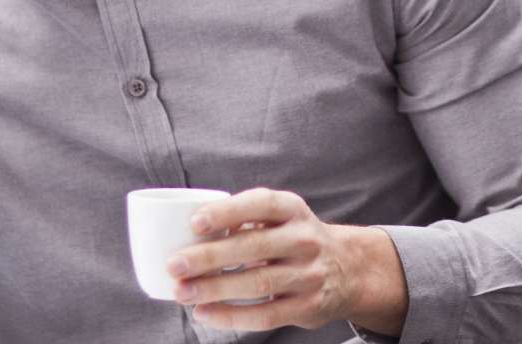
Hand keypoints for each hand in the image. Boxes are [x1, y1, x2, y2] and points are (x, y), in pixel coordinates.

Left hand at [165, 188, 406, 335]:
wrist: (347, 270)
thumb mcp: (280, 217)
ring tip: (182, 292)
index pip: (262, 204)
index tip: (195, 222)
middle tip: (174, 264)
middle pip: (255, 247)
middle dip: (210, 257)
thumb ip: (244, 218)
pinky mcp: (307, 307)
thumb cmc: (293, 239)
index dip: (229, 212)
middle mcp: (305, 240)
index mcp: (293, 210)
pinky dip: (231, 316)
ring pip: (258, 283)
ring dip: (216, 289)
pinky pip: (265, 315)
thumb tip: (187, 231)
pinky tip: (205, 313)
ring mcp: (309, 275)